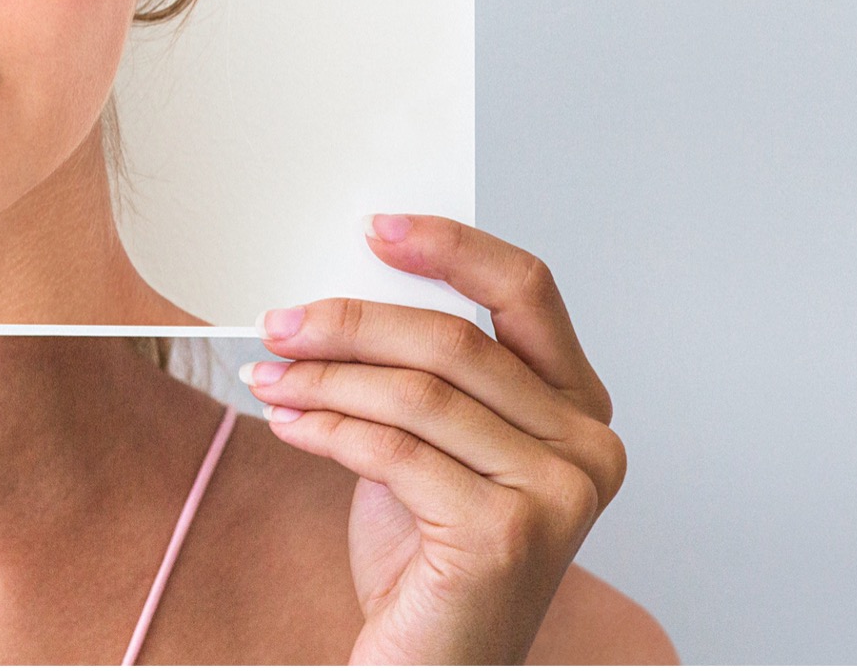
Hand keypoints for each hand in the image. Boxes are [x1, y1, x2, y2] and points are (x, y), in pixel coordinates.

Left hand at [243, 214, 624, 663]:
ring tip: (269, 374)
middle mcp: (587, 446)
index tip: (375, 228)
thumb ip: (422, 374)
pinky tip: (288, 422)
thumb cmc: (430, 556)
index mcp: (578, 408)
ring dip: (324, 376)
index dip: (451, 247)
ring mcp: (558, 493)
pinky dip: (325, 428)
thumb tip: (341, 294)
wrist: (430, 664)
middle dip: (350, 322)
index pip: (526, 291)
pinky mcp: (507, 534)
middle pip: (455, 341)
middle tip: (280, 320)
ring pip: (416, 394)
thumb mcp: (432, 443)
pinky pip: (392, 451)